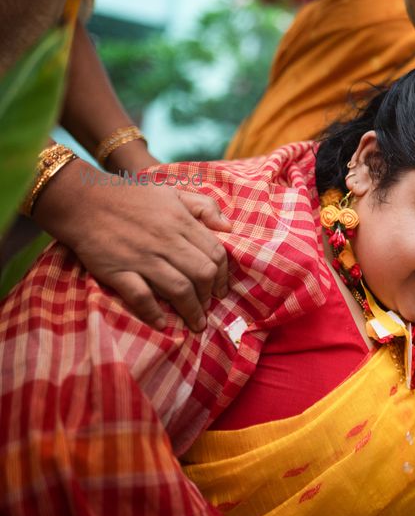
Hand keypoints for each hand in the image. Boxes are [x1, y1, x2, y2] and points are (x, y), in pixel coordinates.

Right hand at [32, 161, 231, 331]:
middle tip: (209, 307)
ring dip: (191, 310)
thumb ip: (204, 206)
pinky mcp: (117, 270)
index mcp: (182, 221)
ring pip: (178, 288)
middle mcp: (166, 240)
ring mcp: (141, 257)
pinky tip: (163, 323)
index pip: (216, 253)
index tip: (221, 289)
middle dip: (210, 296)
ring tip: (195, 323)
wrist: (84, 200)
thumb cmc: (132, 197)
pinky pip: (140, 296)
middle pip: (202, 274)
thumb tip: (229, 228)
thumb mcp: (173, 192)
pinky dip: (153, 312)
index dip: (223, 275)